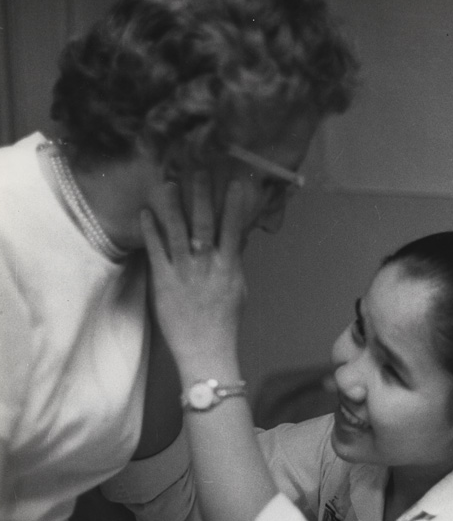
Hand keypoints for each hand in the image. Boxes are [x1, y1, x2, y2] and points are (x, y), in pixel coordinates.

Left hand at [141, 173, 248, 375]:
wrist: (206, 350)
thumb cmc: (225, 321)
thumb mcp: (238, 290)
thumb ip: (235, 262)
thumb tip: (239, 238)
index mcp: (228, 268)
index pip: (233, 230)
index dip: (233, 206)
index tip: (234, 182)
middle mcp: (207, 266)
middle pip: (204, 224)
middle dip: (201, 195)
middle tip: (197, 170)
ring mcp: (184, 273)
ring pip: (177, 233)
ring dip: (171, 206)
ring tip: (166, 183)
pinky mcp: (164, 282)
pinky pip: (156, 252)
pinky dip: (151, 232)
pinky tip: (145, 214)